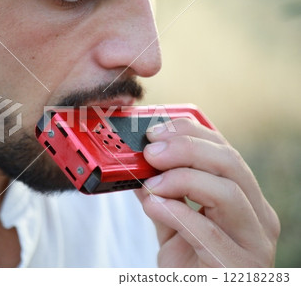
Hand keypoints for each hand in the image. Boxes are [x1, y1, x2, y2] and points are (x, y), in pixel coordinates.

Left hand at [135, 118, 279, 266]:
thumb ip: (161, 196)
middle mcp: (257, 215)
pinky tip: (155, 205)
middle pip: (230, 164)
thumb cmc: (191, 266)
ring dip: (184, 178)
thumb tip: (138, 168)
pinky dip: (179, 213)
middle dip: (186, 149)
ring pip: (229, 192)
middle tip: (151, 150)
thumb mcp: (174, 224)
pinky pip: (210, 232)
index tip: (155, 130)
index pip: (224, 151)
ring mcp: (253, 242)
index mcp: (244, 198)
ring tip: (152, 183)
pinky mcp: (239, 266)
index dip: (190, 133)